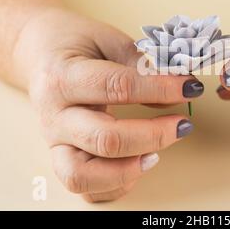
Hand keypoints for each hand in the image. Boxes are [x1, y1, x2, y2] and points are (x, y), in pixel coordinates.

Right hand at [15, 10, 201, 201]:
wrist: (39, 53)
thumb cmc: (76, 44)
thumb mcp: (109, 39)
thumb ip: (140, 65)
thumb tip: (176, 91)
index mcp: (63, 77)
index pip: (117, 87)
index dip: (160, 89)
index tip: (189, 87)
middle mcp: (55, 115)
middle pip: (105, 139)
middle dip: (153, 135)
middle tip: (183, 125)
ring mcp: (54, 142)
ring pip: (83, 175)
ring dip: (127, 170)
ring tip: (156, 155)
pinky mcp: (60, 158)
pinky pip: (84, 189)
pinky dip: (113, 185)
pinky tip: (137, 165)